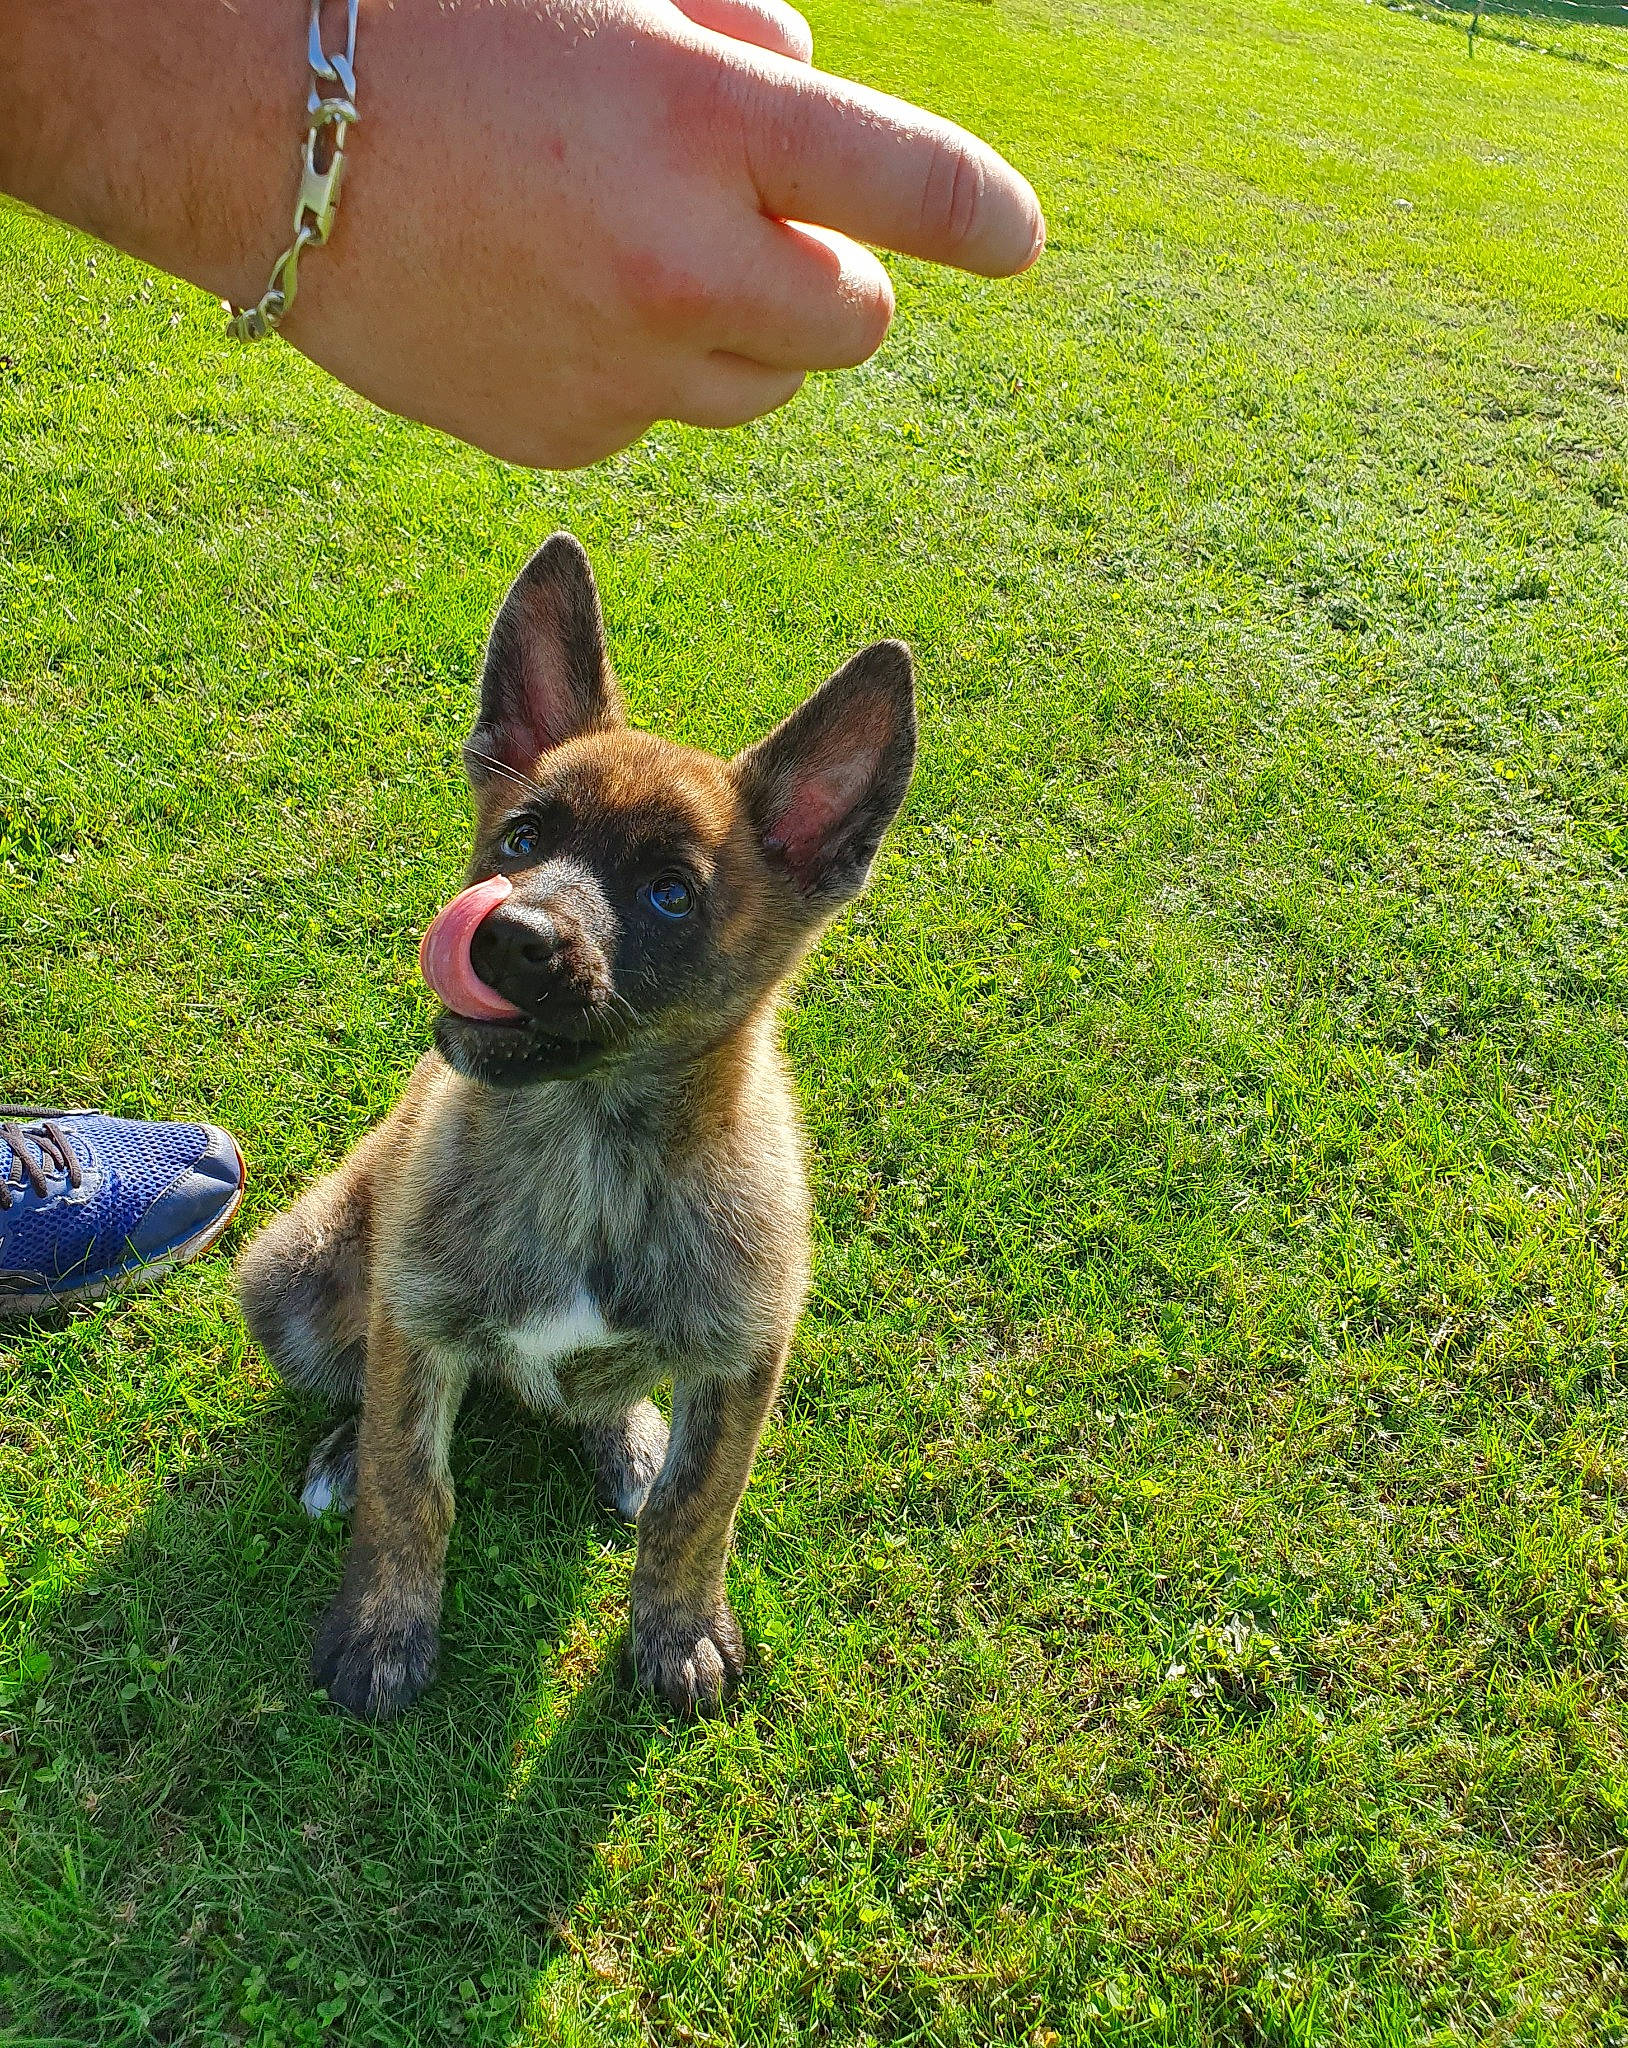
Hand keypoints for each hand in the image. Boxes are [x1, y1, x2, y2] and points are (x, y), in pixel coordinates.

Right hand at [0, 0, 1044, 468]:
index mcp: (705, 126)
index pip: (913, 188)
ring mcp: (617, 371)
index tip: (1015, 240)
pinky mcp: (556, 438)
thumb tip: (804, 87)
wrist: (247, 129)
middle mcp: (679, 268)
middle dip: (834, 282)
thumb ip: (732, 38)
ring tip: (650, 264)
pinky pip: (650, 421)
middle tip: (778, 235)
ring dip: (744, 336)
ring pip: (757, 390)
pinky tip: (556, 307)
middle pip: (848, 326)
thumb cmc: (427, 19)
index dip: (980, 215)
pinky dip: (640, 376)